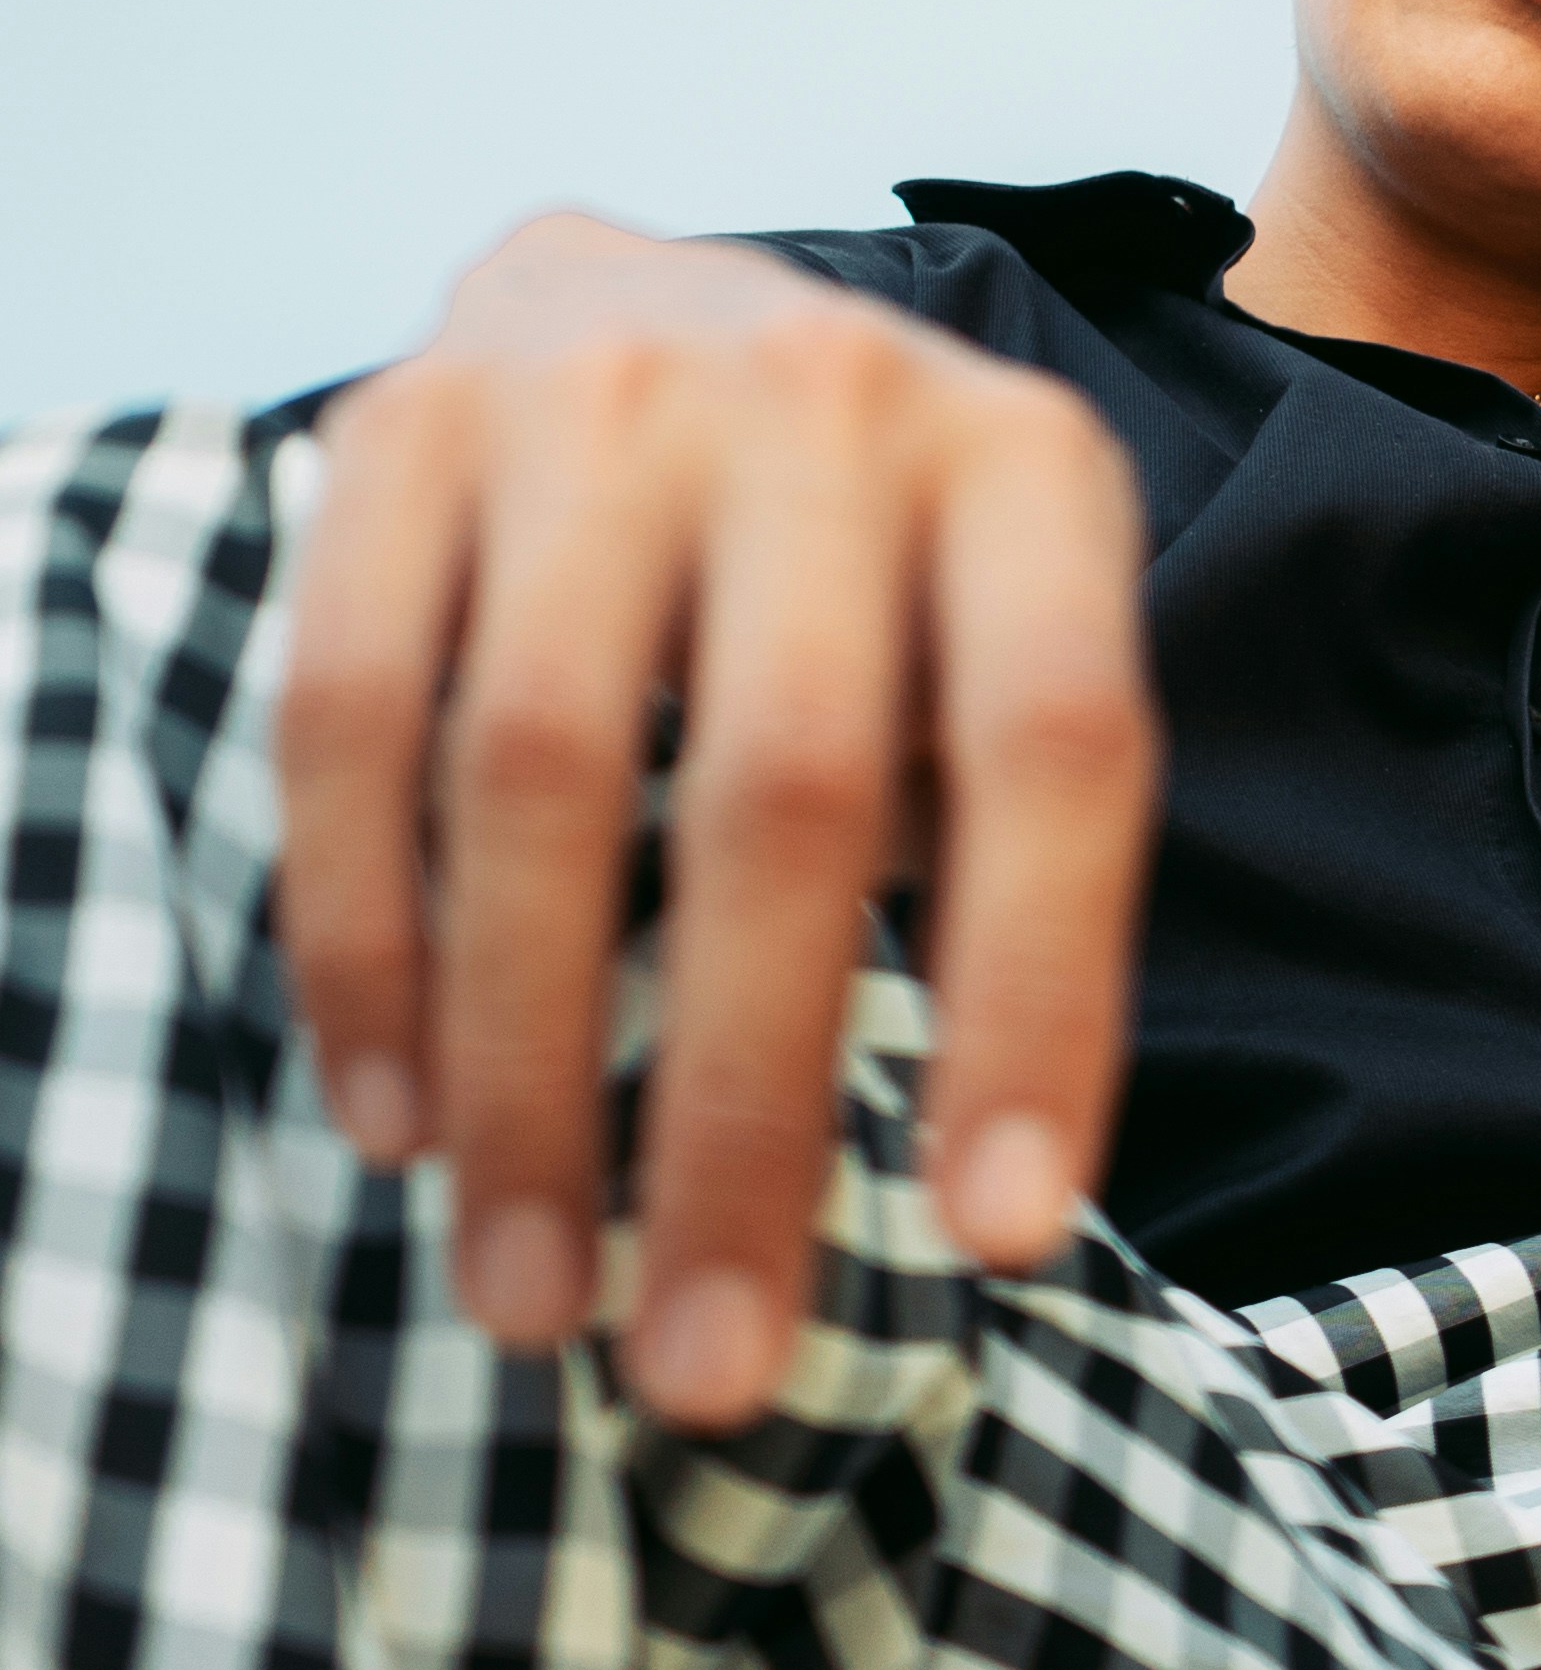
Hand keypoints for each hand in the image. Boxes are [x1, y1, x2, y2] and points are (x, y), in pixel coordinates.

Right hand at [275, 215, 1157, 1425]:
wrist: (637, 301)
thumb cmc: (853, 556)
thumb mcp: (994, 632)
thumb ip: (1000, 844)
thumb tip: (986, 1200)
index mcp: (1023, 461)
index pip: (1057, 748)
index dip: (1037, 1002)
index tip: (1001, 1244)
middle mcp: (822, 396)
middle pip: (785, 791)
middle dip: (746, 1116)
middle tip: (715, 1368)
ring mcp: (593, 395)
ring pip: (541, 772)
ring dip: (529, 1078)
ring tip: (539, 1296)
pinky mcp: (396, 428)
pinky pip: (353, 721)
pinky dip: (370, 947)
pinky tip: (403, 1124)